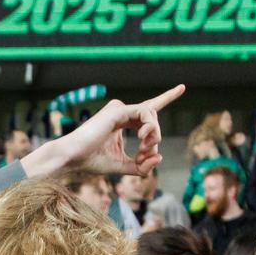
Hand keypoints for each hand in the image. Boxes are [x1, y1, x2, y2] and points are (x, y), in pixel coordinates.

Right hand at [26, 84, 184, 177]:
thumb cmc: (92, 161)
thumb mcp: (123, 167)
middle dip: (155, 137)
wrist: (73, 158)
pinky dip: (150, 127)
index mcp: (122, 121)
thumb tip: (159, 158)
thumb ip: (142, 166)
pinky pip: (145, 112)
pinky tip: (142, 138)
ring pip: (151, 112)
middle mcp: (122, 112)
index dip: (167, 97)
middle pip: (152, 117)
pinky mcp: (118, 109)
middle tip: (145, 154)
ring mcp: (119, 108)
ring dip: (154, 133)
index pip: (148, 108)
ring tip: (144, 146)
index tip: (182, 87)